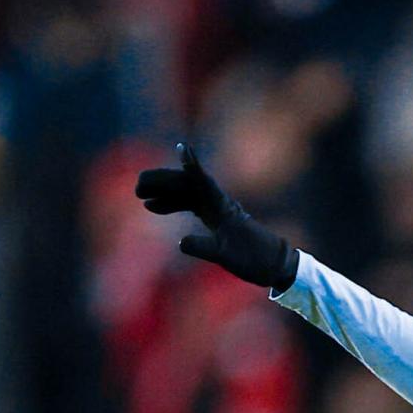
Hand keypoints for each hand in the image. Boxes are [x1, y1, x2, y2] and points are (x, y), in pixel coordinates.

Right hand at [134, 142, 298, 292]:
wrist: (274, 265)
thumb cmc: (254, 259)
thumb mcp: (226, 256)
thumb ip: (203, 248)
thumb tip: (180, 243)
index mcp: (222, 207)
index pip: (202, 180)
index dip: (191, 164)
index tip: (181, 147)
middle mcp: (217, 202)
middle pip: (185, 184)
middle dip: (161, 182)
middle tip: (137, 186)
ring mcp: (215, 208)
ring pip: (184, 193)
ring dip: (163, 193)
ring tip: (140, 197)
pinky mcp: (214, 217)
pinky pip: (188, 204)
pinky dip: (172, 204)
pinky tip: (155, 208)